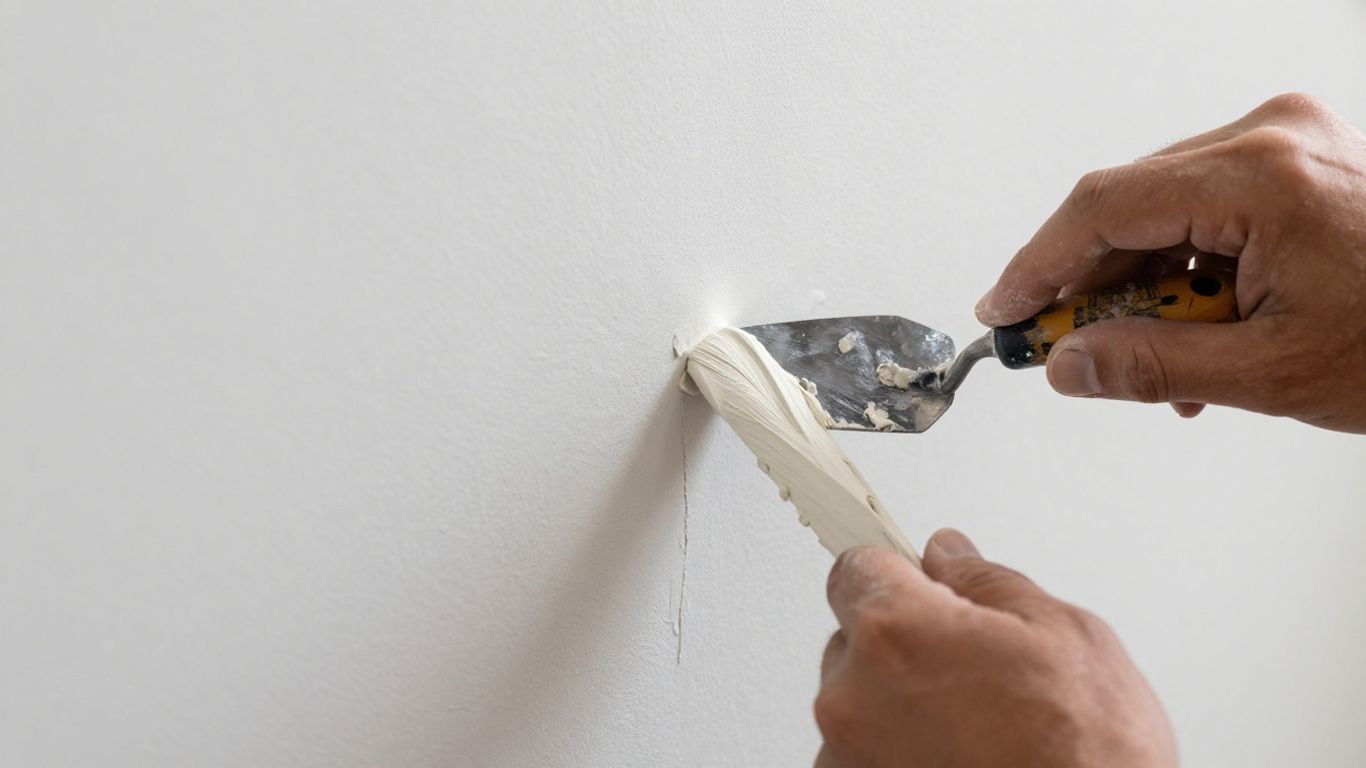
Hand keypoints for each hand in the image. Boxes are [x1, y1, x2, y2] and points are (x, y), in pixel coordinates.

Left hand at [814, 531, 1174, 767]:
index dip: (895, 572)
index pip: (856, 568)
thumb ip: (988, 583)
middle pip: (855, 640)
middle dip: (903, 644)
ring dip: (899, 705)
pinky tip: (959, 760)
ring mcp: (846, 757)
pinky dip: (897, 754)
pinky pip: (862, 756)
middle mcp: (852, 697)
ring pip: (858, 703)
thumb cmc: (1090, 759)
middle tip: (971, 669)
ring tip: (976, 729)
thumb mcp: (1066, 636)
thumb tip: (951, 558)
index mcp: (896, 633)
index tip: (916, 580)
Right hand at [976, 93, 1365, 432]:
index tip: (1003, 310)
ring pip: (1161, 212)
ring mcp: (1285, 144)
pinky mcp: (1293, 162)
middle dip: (1090, 287)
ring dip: (1141, 290)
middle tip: (1061, 349)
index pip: (1105, 206)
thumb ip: (1151, 367)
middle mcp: (1270, 139)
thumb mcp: (1272, 373)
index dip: (1038, 264)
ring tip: (1154, 362)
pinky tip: (1194, 334)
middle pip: (1128, 205)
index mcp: (1262, 177)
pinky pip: (1203, 212)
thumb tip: (1067, 366)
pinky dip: (1184, 275)